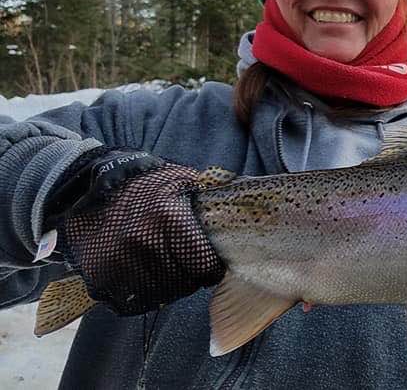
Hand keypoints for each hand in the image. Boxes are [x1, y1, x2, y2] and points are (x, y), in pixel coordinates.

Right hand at [48, 148, 224, 314]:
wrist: (87, 188)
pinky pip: (133, 303)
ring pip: (161, 295)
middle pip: (184, 283)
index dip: (210, 267)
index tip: (208, 264)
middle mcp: (141, 242)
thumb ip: (210, 197)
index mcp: (167, 218)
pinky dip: (143, 294)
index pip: (204, 265)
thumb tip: (243, 208)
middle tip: (184, 264)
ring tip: (163, 266)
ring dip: (167, 286)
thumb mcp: (180, 181)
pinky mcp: (100, 281)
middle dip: (190, 276)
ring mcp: (117, 264)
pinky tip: (143, 274)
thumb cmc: (145, 185)